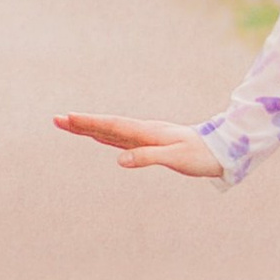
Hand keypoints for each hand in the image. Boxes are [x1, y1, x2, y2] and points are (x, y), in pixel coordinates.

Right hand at [54, 111, 226, 178]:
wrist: (222, 150)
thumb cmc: (201, 155)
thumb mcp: (176, 158)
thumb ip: (149, 157)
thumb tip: (120, 160)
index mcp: (147, 132)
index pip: (112, 126)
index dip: (90, 123)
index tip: (68, 118)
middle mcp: (144, 131)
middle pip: (107, 126)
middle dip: (81, 123)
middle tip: (56, 119)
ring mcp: (147, 136)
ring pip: (112, 131)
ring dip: (90, 128)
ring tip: (69, 124)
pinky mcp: (151, 143)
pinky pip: (122, 138)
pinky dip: (106, 136)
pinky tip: (99, 136)